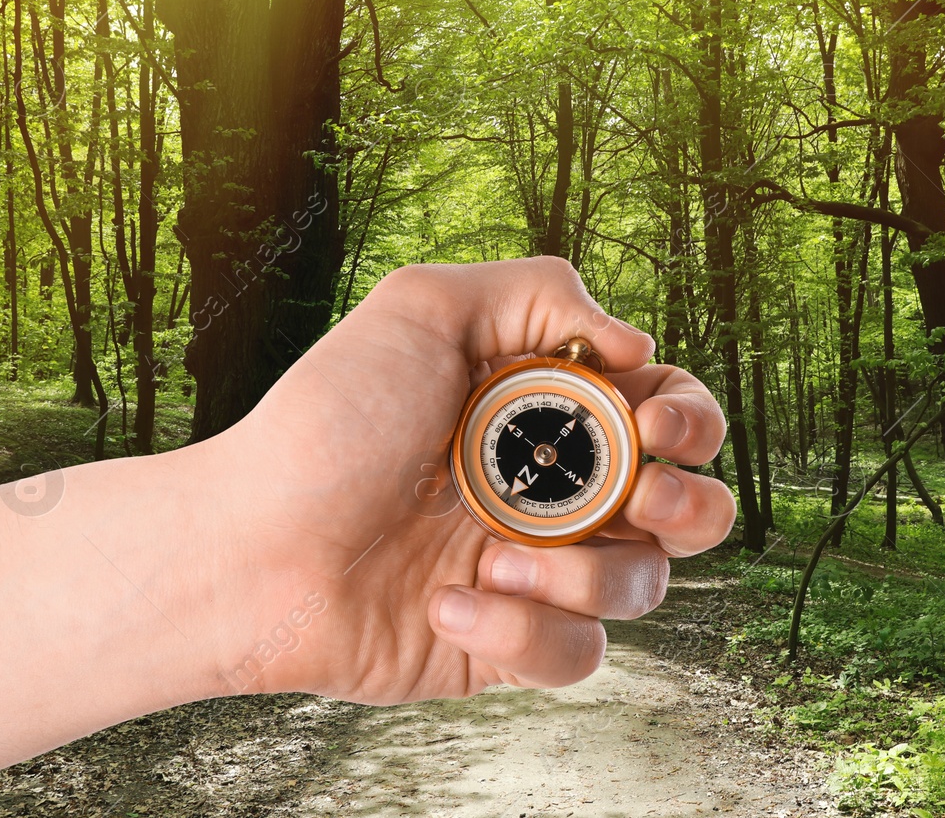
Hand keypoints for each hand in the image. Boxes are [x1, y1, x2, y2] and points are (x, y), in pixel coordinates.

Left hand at [205, 256, 734, 700]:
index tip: (651, 422)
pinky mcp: (512, 644)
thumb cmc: (328, 424)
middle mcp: (558, 491)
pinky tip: (446, 604)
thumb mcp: (423, 310)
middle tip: (635, 500)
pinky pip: (577, 655)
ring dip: (583, 574)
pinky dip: (521, 631)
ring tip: (491, 558)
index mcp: (550, 412)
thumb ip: (539, 290)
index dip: (689, 418)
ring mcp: (539, 571)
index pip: (669, 410)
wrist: (253, 548)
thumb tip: (636, 341)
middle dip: (690, 505)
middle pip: (691, 507)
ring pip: (643, 587)